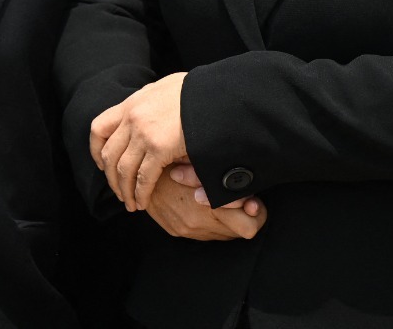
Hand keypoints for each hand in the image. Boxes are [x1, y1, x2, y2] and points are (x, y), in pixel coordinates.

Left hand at [90, 72, 187, 211]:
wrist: (216, 94)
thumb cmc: (199, 92)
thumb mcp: (168, 88)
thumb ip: (154, 102)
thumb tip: (151, 111)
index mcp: (133, 102)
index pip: (99, 127)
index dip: (96, 150)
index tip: (102, 164)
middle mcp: (133, 117)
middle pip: (109, 154)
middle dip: (112, 178)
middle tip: (120, 192)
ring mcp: (144, 133)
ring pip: (123, 170)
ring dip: (125, 191)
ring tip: (131, 204)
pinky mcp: (159, 148)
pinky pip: (143, 177)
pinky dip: (141, 193)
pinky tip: (143, 202)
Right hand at [143, 168, 266, 241]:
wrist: (136, 169)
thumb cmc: (173, 158)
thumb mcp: (202, 163)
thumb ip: (226, 181)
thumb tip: (250, 200)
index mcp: (208, 206)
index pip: (250, 227)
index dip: (255, 214)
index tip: (253, 201)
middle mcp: (198, 223)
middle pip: (240, 233)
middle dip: (245, 218)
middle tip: (245, 202)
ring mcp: (186, 229)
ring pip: (222, 235)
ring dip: (226, 220)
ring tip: (221, 199)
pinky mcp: (175, 230)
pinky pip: (203, 233)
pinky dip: (208, 221)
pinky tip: (204, 204)